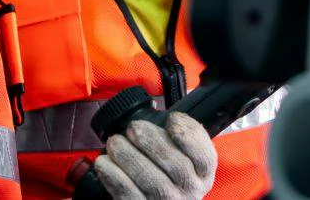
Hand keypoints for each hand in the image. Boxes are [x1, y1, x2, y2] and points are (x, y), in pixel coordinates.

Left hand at [91, 112, 216, 199]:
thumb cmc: (169, 175)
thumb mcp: (185, 157)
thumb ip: (181, 138)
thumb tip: (169, 117)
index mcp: (203, 175)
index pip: (205, 157)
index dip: (189, 136)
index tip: (172, 119)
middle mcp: (189, 191)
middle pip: (176, 166)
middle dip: (152, 141)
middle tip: (134, 127)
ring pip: (150, 180)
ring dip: (129, 156)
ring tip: (115, 142)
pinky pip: (128, 193)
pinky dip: (114, 176)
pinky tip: (105, 162)